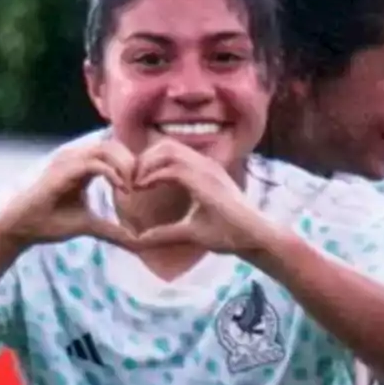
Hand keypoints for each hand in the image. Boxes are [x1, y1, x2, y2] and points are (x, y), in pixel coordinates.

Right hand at [0, 138, 140, 250]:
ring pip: (106, 148)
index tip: (145, 185)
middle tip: (144, 184)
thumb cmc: (50, 223)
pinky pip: (95, 163)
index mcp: (82, 166)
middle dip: (133, 162)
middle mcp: (75, 158)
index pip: (114, 151)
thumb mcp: (90, 225)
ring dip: (125, 166)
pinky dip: (113, 173)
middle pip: (114, 144)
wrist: (20, 228)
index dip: (133, 164)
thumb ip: (112, 229)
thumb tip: (135, 240)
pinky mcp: (62, 171)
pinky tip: (123, 190)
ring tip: (134, 187)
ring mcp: (67, 162)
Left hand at [133, 139, 275, 255]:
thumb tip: (141, 240)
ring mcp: (207, 170)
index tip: (136, 183)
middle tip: (130, 181)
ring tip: (134, 184)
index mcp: (203, 171)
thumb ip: (166, 233)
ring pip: (167, 150)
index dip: (149, 162)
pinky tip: (142, 189)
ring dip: (146, 164)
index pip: (171, 152)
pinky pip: (172, 169)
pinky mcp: (206, 181)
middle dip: (144, 159)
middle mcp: (205, 165)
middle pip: (166, 145)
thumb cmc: (229, 234)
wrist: (253, 238)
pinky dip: (153, 176)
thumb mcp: (189, 231)